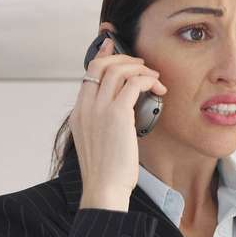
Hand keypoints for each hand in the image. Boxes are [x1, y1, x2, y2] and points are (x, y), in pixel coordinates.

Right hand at [71, 37, 167, 209]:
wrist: (104, 190)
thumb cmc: (106, 175)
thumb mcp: (97, 144)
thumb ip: (102, 124)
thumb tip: (122, 114)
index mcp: (79, 114)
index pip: (88, 74)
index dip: (102, 56)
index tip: (113, 46)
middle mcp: (85, 108)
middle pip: (101, 65)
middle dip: (124, 58)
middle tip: (141, 65)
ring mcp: (99, 110)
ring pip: (118, 70)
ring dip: (139, 68)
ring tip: (154, 78)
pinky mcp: (117, 115)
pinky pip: (133, 84)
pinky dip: (147, 80)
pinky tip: (157, 88)